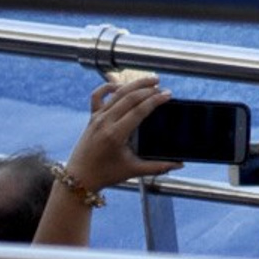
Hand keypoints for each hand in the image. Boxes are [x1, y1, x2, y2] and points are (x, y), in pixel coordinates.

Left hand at [64, 77, 180, 193]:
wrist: (78, 178)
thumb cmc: (106, 174)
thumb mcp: (134, 171)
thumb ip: (158, 167)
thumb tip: (179, 164)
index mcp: (116, 135)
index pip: (139, 110)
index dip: (156, 100)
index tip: (168, 95)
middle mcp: (105, 122)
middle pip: (129, 97)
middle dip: (149, 89)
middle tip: (164, 88)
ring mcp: (97, 118)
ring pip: (117, 93)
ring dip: (135, 84)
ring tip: (151, 80)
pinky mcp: (92, 117)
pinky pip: (98, 95)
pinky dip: (109, 87)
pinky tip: (121, 86)